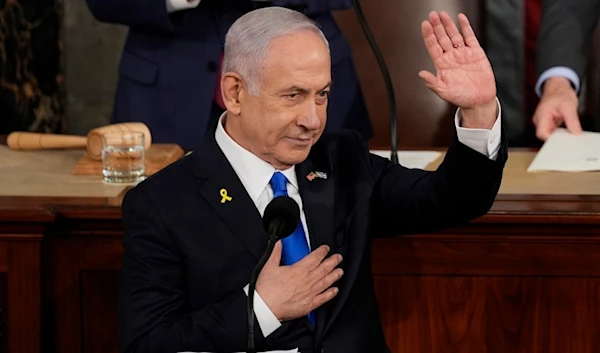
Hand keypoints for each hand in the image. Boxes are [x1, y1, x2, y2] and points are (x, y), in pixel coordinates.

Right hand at [255, 241, 342, 321]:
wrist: (265, 308)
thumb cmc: (266, 289)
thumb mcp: (269, 266)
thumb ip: (276, 252)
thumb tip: (278, 242)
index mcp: (299, 270)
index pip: (315, 258)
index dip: (322, 251)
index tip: (326, 248)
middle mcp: (307, 281)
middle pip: (324, 269)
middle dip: (333, 261)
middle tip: (338, 257)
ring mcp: (309, 293)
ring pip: (326, 282)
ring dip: (334, 276)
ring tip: (340, 271)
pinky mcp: (309, 305)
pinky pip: (323, 298)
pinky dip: (330, 294)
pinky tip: (335, 290)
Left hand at [419, 11, 496, 128]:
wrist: (479, 101)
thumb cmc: (460, 97)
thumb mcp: (444, 92)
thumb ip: (432, 83)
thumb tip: (421, 74)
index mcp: (442, 65)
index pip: (433, 46)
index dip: (428, 36)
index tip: (424, 24)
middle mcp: (451, 57)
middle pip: (442, 38)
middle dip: (437, 26)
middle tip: (432, 14)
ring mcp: (463, 53)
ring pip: (454, 35)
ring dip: (448, 24)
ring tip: (442, 14)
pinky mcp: (476, 53)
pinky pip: (470, 37)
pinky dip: (465, 27)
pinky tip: (460, 18)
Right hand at [533, 76, 581, 140]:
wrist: (558, 88)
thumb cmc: (560, 94)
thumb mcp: (569, 107)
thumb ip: (572, 121)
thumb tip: (576, 133)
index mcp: (541, 115)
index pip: (541, 134)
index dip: (551, 138)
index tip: (563, 138)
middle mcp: (539, 120)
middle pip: (545, 135)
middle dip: (556, 137)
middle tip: (568, 134)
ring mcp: (542, 121)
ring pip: (549, 134)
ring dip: (558, 133)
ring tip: (566, 127)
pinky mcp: (547, 122)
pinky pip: (552, 130)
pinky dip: (559, 130)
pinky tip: (565, 126)